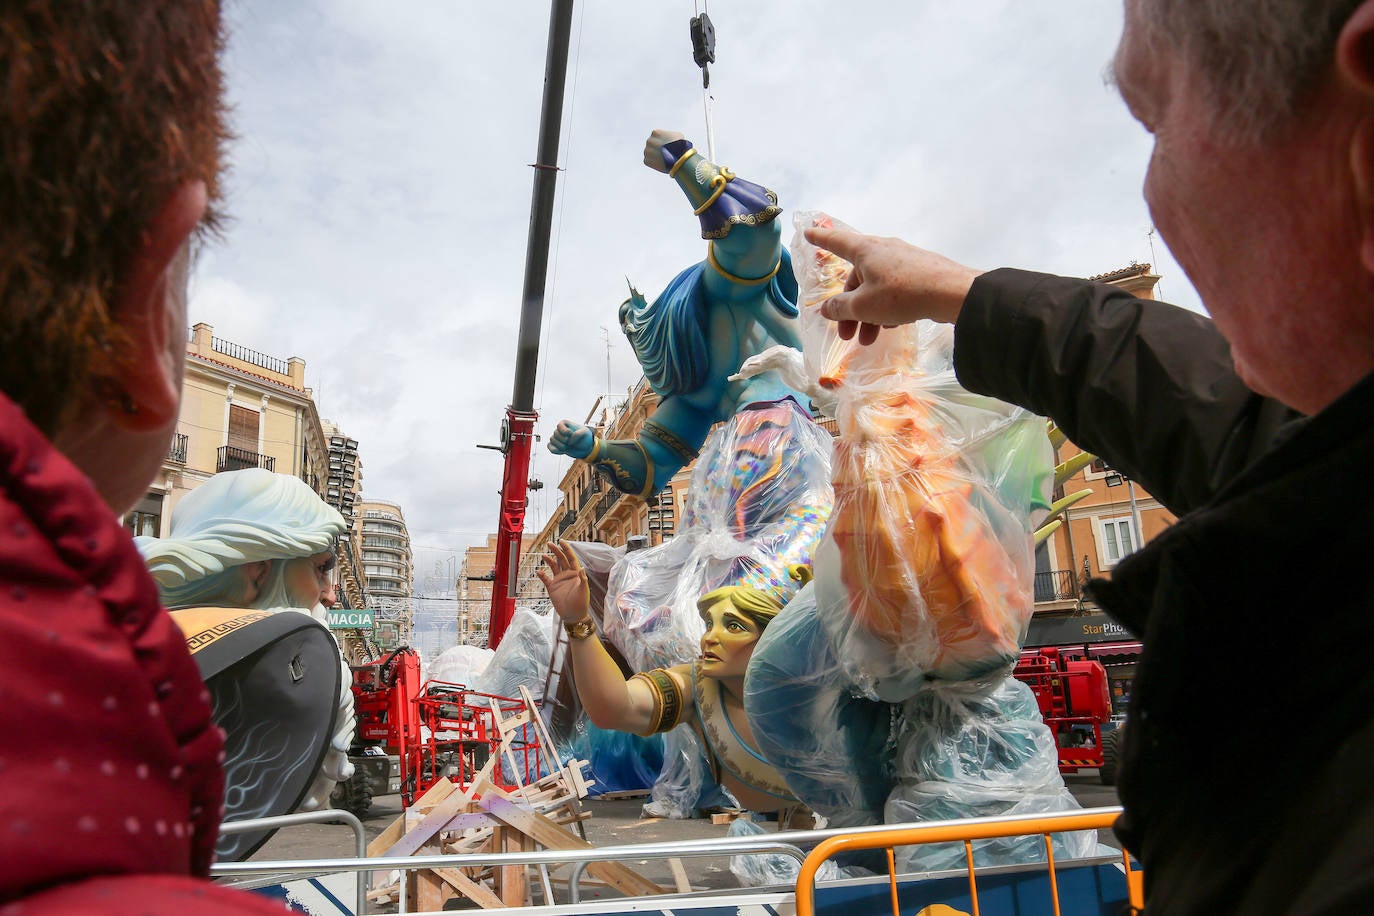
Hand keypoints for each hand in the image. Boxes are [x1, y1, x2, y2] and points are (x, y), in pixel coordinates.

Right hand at [537, 541, 591, 623]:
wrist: (573, 615)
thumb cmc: (581, 603)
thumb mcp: (583, 590)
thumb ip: (583, 579)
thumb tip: (582, 568)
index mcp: (575, 573)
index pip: (571, 558)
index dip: (567, 549)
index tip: (561, 541)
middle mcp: (567, 575)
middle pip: (561, 559)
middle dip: (556, 551)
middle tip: (550, 543)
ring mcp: (559, 581)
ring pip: (553, 567)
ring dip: (549, 560)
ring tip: (543, 555)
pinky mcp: (552, 588)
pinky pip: (546, 579)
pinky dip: (542, 575)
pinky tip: (538, 571)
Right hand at [548, 419, 594, 458]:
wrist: (584, 447)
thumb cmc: (584, 437)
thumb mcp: (585, 433)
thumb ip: (578, 434)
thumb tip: (569, 441)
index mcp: (565, 424)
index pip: (559, 425)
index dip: (564, 431)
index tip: (571, 434)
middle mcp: (559, 430)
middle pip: (555, 433)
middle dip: (563, 439)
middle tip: (571, 443)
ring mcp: (556, 438)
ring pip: (552, 439)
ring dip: (560, 445)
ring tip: (567, 448)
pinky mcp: (555, 446)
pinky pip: (550, 447)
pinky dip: (555, 450)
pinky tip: (563, 452)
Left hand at [643, 129, 685, 172]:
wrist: (679, 159)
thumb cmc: (681, 146)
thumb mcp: (677, 135)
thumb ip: (670, 135)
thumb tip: (669, 138)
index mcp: (655, 132)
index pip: (656, 137)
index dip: (662, 142)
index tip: (667, 146)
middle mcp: (649, 141)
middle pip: (652, 145)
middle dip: (657, 148)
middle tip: (665, 153)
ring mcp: (646, 151)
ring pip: (649, 153)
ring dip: (655, 156)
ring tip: (663, 159)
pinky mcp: (646, 160)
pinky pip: (649, 161)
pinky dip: (654, 163)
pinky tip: (661, 164)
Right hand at [803, 225, 982, 343]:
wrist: (951, 293)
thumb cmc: (901, 294)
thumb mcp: (863, 306)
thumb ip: (841, 308)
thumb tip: (826, 308)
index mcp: (865, 250)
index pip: (836, 241)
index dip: (820, 239)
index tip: (808, 232)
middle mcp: (883, 250)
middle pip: (856, 277)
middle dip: (849, 308)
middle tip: (845, 335)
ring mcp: (904, 260)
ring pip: (876, 286)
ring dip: (868, 314)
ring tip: (868, 340)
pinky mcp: (920, 272)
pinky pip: (895, 289)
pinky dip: (887, 307)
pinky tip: (891, 327)